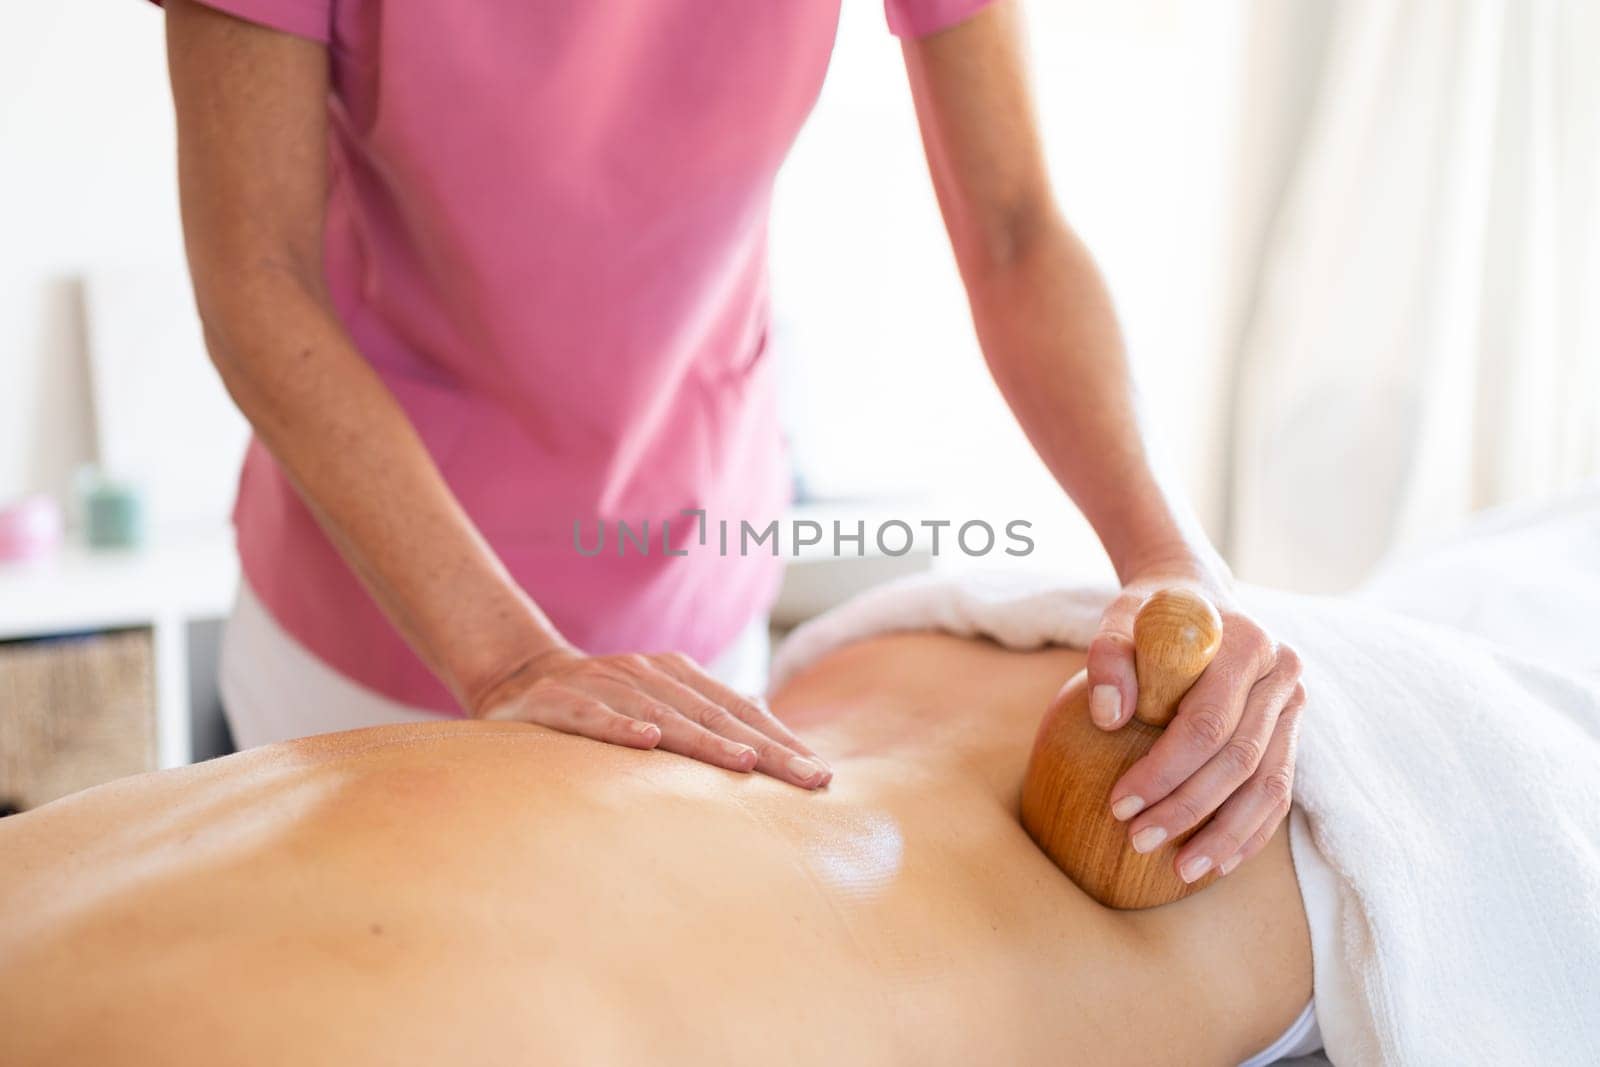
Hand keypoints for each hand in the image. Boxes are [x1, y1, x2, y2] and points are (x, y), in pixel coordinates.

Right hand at [469, 647, 831, 788]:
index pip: (740, 709)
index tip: (820, 772)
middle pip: (716, 714)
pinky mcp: (559, 702)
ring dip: (706, 740)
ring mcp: (605, 685)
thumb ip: (705, 709)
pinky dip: (619, 727)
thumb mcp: (657, 699)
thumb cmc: (601, 700)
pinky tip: (647, 742)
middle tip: (809, 778)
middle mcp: (648, 674)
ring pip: (663, 715)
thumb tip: (765, 720)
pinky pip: (592, 717)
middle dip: (767, 748)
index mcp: (677, 675)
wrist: (518, 675)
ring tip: (746, 764)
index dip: (782, 739)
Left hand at [1085, 559, 1304, 882]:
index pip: (1207, 722)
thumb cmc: (1152, 614)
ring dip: (1226, 836)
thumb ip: (1109, 657)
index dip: (1164, 770)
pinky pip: (1279, 792)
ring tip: (1183, 871)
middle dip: (1188, 809)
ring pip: (1269, 786)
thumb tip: (1109, 716)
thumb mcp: (1121, 618)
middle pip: (1239, 760)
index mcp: (1247, 643)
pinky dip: (1250, 831)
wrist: (1195, 597)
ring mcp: (1292, 705)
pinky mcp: (1290, 732)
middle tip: (1139, 841)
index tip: (1119, 805)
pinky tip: (1218, 862)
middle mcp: (1282, 674)